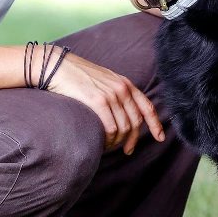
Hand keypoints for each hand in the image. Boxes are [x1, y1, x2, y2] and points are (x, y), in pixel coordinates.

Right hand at [45, 53, 164, 154]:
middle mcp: (122, 88)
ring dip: (117, 142)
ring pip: (123, 128)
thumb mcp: (103, 81)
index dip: (155, 124)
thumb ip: (116, 94)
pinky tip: (102, 142)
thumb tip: (123, 114)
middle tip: (127, 150)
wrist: (57, 66)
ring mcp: (111, 95)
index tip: (160, 137)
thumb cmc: (77, 76)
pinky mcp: (98, 101)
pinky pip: (110, 128)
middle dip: (133, 139)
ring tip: (109, 146)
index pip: (147, 107)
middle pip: (135, 122)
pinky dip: (108, 139)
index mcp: (125, 83)